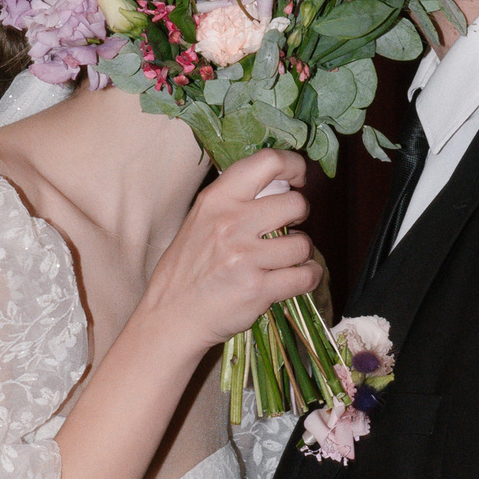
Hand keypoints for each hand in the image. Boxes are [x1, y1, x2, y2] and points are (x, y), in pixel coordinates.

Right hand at [138, 151, 320, 359]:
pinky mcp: (257, 289)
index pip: (267, 161)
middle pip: (296, 203)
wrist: (170, 316)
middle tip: (289, 227)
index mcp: (216, 199)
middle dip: (300, 216)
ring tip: (283, 260)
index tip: (299, 178)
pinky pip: (306, 276)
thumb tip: (281, 185)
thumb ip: (235, 201)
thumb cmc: (187, 269)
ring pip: (304, 244)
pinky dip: (308, 277)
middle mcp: (231, 223)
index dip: (293, 165)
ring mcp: (245, 257)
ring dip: (301, 253)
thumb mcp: (200, 220)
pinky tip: (297, 278)